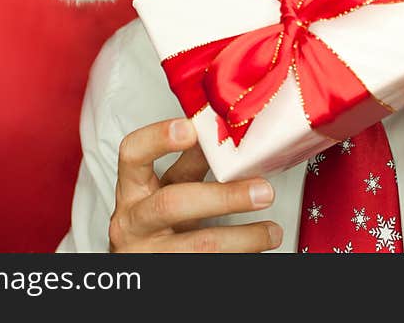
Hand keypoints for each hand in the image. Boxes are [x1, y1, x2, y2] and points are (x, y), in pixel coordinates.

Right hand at [109, 117, 282, 251]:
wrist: (143, 267)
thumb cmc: (157, 223)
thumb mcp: (169, 189)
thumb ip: (191, 164)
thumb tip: (228, 135)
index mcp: (133, 189)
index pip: (133, 154)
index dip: (158, 138)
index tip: (191, 129)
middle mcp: (134, 221)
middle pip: (171, 204)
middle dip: (223, 197)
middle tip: (261, 191)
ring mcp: (149, 252)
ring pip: (198, 245)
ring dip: (243, 237)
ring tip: (270, 231)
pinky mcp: (169, 274)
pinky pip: (206, 264)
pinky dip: (239, 256)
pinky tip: (258, 249)